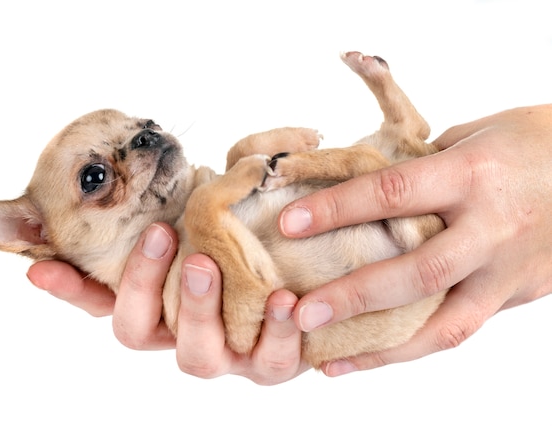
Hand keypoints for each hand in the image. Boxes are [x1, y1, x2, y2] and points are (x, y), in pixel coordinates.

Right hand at [27, 222, 307, 384]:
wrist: (308, 284)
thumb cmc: (250, 244)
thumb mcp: (218, 215)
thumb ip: (190, 195)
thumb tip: (158, 156)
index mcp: (159, 301)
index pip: (100, 300)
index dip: (70, 287)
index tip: (40, 268)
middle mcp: (179, 333)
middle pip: (134, 330)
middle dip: (140, 284)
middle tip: (159, 234)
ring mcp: (223, 354)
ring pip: (194, 356)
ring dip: (197, 309)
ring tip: (208, 264)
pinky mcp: (269, 364)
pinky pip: (271, 361)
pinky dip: (278, 330)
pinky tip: (286, 298)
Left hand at [278, 104, 551, 374]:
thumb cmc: (530, 140)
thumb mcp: (471, 136)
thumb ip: (418, 169)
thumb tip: (362, 193)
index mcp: (472, 175)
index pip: (391, 194)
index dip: (336, 210)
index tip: (288, 225)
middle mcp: (490, 228)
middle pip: (416, 272)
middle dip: (355, 297)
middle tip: (303, 314)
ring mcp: (508, 270)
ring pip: (444, 324)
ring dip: (383, 349)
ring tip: (331, 362)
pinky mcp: (518, 294)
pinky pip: (462, 327)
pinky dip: (416, 345)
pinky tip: (379, 355)